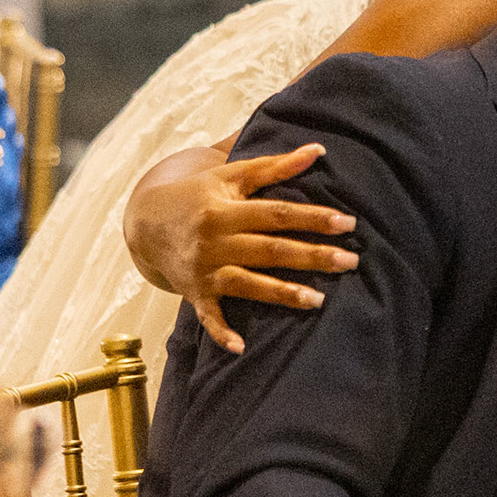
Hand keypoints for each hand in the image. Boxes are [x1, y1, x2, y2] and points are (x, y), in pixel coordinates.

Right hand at [123, 144, 358, 353]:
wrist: (145, 221)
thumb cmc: (199, 194)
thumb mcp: (232, 175)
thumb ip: (275, 166)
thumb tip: (318, 150)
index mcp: (225, 209)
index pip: (277, 214)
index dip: (313, 218)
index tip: (348, 223)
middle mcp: (215, 241)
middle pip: (270, 250)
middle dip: (311, 256)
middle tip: (351, 262)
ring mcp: (204, 270)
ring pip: (248, 283)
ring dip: (282, 294)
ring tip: (320, 301)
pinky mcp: (195, 293)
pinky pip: (209, 316)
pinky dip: (222, 332)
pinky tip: (242, 347)